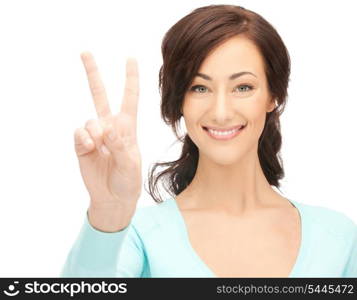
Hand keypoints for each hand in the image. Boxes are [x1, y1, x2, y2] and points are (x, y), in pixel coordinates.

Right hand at [74, 52, 141, 228]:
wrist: (112, 198)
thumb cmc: (128, 181)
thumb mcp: (130, 164)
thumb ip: (120, 145)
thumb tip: (107, 127)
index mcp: (127, 128)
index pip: (129, 98)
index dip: (130, 79)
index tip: (130, 59)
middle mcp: (110, 127)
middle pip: (100, 96)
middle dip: (93, 74)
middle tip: (85, 53)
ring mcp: (95, 135)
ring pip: (90, 120)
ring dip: (95, 133)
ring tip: (100, 148)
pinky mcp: (82, 144)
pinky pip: (79, 132)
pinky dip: (84, 139)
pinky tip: (90, 148)